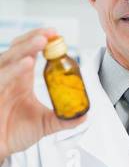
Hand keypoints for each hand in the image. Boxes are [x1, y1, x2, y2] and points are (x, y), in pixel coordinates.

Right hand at [0, 28, 85, 165]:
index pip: (28, 52)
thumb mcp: (44, 125)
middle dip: (34, 39)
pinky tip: (26, 63)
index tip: (55, 34)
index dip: (39, 41)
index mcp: (20, 79)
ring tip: (41, 41)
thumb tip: (83, 117)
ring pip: (8, 60)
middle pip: (18, 50)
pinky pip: (1, 78)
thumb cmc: (12, 133)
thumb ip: (63, 119)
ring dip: (25, 49)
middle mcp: (8, 78)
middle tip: (50, 33)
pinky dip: (13, 70)